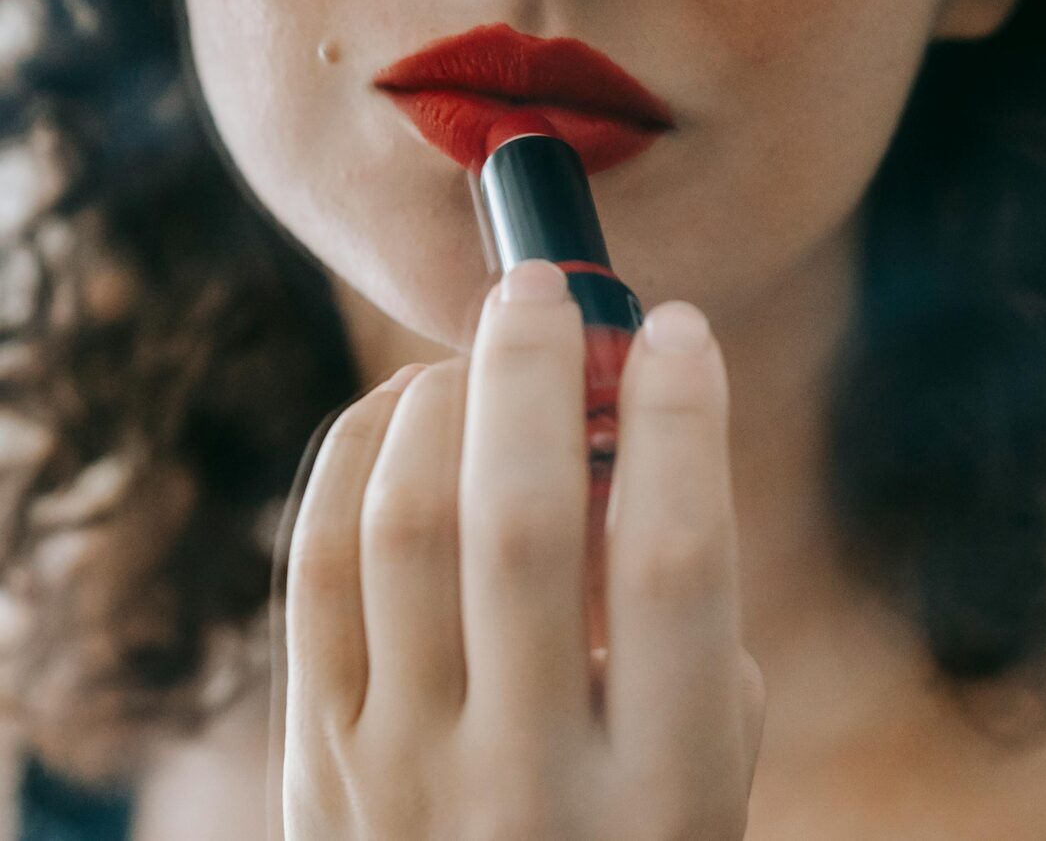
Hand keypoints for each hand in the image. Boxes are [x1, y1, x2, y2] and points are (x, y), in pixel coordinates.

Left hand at [278, 260, 763, 838]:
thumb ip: (685, 626)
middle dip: (534, 373)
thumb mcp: (702, 770)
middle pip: (519, 521)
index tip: (678, 328)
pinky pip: (318, 567)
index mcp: (662, 788)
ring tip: (477, 354)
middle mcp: (527, 777)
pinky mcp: (315, 756)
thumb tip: (631, 442)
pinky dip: (358, 457)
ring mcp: (403, 770)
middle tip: (545, 286)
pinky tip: (401, 413)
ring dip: (443, 403)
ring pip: (404, 527)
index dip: (679, 421)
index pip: (673, 560)